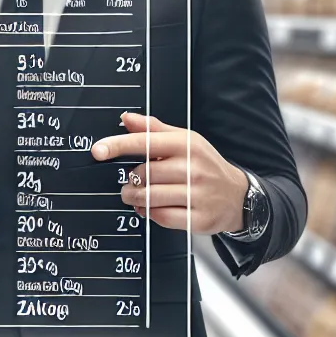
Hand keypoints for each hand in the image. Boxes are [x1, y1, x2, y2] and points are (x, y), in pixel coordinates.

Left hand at [90, 112, 247, 234]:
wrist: (237, 195)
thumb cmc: (205, 164)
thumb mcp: (184, 140)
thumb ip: (153, 129)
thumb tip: (126, 118)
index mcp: (186, 144)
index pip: (145, 142)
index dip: (118, 145)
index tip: (98, 150)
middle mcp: (193, 168)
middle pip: (144, 173)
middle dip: (130, 180)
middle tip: (129, 182)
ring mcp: (197, 194)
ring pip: (150, 197)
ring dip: (134, 198)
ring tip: (132, 195)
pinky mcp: (198, 218)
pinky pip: (161, 216)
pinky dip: (149, 213)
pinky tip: (149, 207)